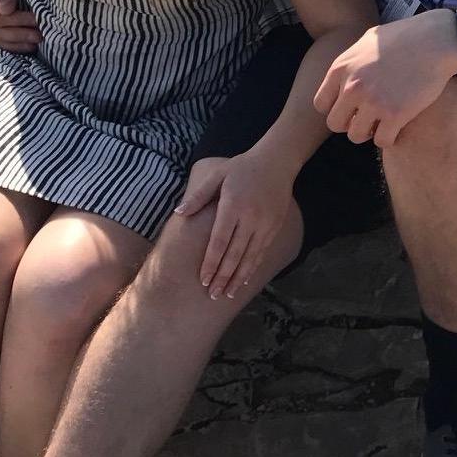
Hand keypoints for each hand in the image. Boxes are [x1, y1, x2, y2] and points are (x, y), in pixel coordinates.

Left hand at [175, 152, 295, 300]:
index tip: (203, 280)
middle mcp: (250, 218)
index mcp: (233, 207)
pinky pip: (261, 252)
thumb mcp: (217, 175)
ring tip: (228, 294)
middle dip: (223, 277)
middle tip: (213, 295)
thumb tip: (179, 213)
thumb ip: (198, 196)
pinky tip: (244, 280)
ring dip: (238, 278)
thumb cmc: (242, 168)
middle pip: (235, 255)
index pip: (220, 242)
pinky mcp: (274, 227)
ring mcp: (265, 224)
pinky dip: (252, 268)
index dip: (211, 263)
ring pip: (250, 257)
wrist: (277, 162)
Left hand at [313, 12, 456, 149]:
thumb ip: (351, 60)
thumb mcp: (369, 40)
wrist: (436, 40)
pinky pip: (382, 140)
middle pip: (335, 124)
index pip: (321, 104)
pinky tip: (398, 127)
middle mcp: (352, 87)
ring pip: (356, 136)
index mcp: (341, 68)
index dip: (337, 108)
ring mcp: (373, 102)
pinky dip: (390, 138)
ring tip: (383, 124)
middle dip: (350, 123)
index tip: (353, 107)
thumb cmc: (406, 36)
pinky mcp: (396, 114)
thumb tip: (345, 72)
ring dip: (369, 133)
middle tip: (369, 118)